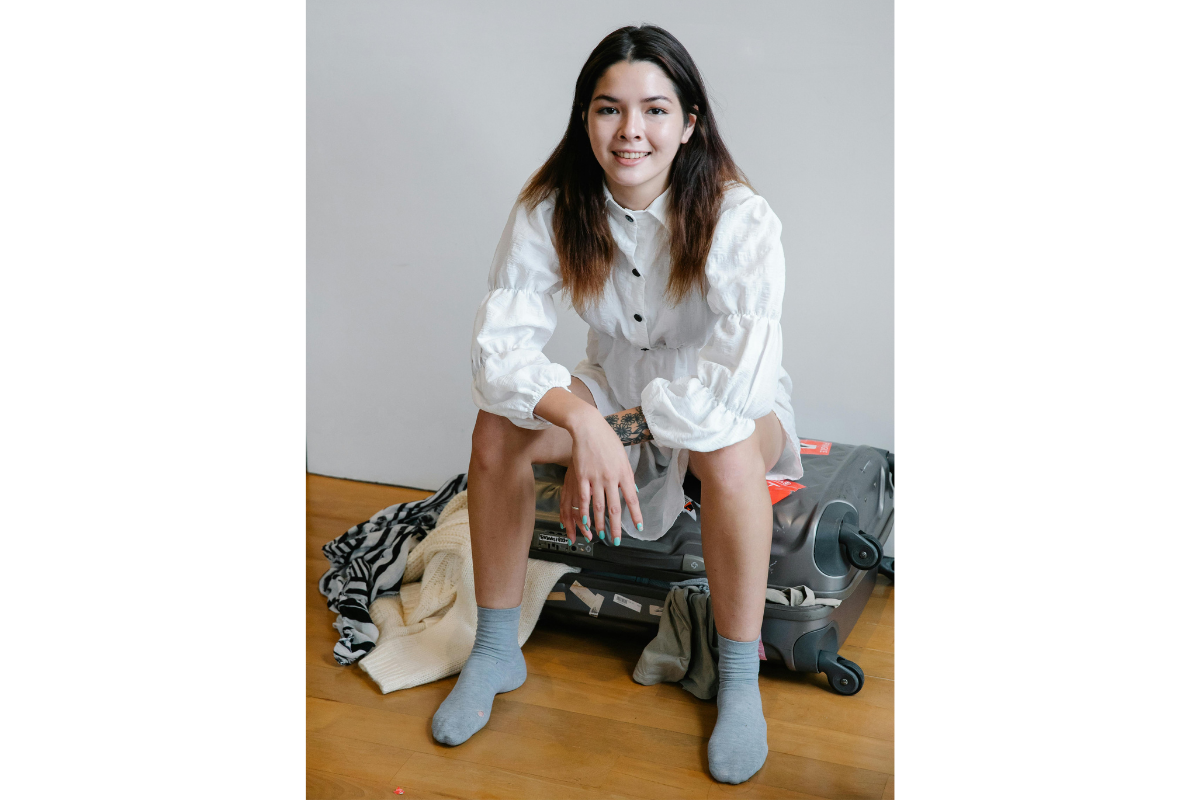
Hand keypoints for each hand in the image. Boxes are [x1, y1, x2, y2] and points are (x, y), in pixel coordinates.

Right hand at [559, 411, 643, 544]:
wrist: (589, 427)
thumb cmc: (607, 440)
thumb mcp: (623, 457)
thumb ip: (627, 476)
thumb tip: (632, 491)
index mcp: (624, 473)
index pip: (632, 499)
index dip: (636, 515)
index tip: (638, 528)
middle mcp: (611, 478)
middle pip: (615, 508)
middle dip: (616, 527)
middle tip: (616, 540)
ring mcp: (596, 478)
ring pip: (599, 506)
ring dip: (600, 523)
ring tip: (602, 535)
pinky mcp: (582, 476)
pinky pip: (583, 499)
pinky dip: (584, 512)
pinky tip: (585, 522)